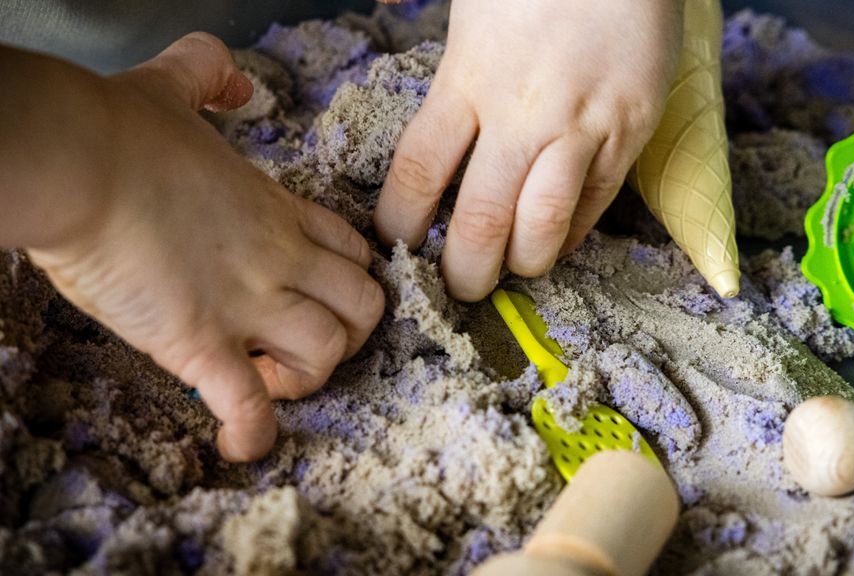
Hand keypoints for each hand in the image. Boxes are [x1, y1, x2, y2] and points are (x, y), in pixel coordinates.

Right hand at [25, 33, 384, 461]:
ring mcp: (248, 301)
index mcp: (279, 209)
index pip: (355, 253)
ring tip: (269, 380)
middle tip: (301, 342)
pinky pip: (248, 402)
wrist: (77, 161)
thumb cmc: (118, 128)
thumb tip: (230, 80)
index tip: (318, 294)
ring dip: (308, 378)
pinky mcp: (202, 341)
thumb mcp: (173, 85)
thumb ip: (206, 74)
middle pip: (364, 308)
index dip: (351, 280)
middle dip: (348, 333)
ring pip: (326, 354)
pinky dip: (254, 432)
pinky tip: (243, 445)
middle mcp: (280, 257)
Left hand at [374, 0, 682, 300]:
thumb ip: (441, 50)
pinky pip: (596, 204)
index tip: (399, 245)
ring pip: (544, 226)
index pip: (418, 174)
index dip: (401, 224)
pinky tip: (556, 239)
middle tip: (460, 285)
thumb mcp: (471, 5)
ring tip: (512, 270)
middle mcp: (520, 114)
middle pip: (481, 221)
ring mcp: (581, 126)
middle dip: (465, 271)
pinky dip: (572, 234)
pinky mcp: (630, 131)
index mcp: (468, 80)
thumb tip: (400, 37)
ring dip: (523, 263)